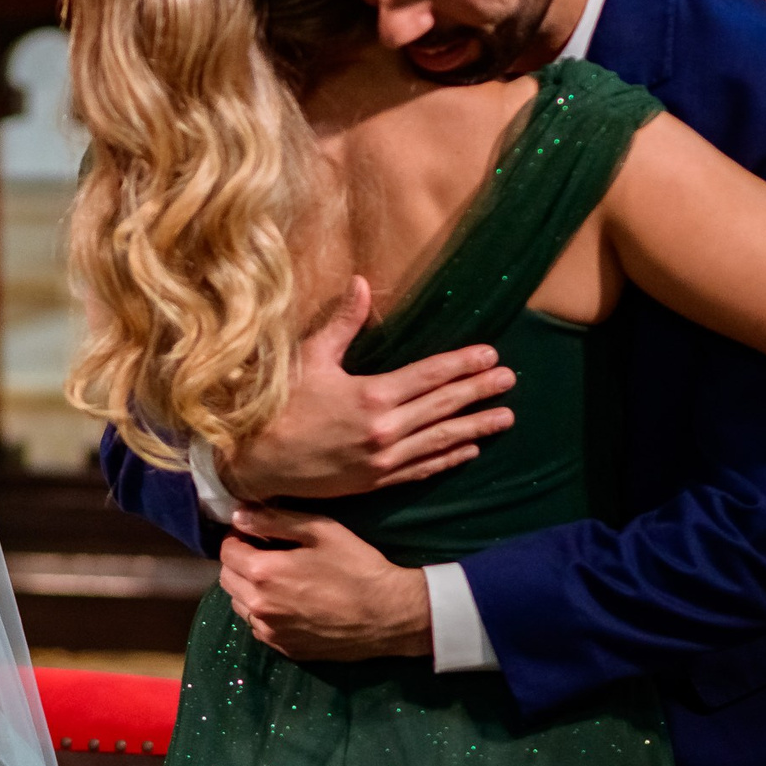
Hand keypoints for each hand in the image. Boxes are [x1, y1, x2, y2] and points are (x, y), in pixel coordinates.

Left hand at [218, 506, 430, 659]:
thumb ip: (274, 520)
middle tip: (266, 553)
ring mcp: (271, 632)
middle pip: (227, 579)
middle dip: (239, 562)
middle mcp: (259, 607)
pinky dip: (264, 612)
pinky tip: (289, 603)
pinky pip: (258, 627)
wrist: (390, 616)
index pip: (227, 551)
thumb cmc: (358, 567)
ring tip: (278, 578)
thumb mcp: (320, 531)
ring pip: (239, 605)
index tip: (258, 533)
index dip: (239, 537)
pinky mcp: (285, 649)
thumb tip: (239, 516)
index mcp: (263, 574)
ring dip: (248, 588)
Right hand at [224, 278, 514, 499]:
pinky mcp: (377, 482)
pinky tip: (470, 449)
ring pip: (441, 440)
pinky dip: (449, 458)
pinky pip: (423, 468)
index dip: (462, 364)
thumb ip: (342, 324)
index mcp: (371, 396)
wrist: (256, 462)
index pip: (430, 376)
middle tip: (509, 380)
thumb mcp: (310, 359)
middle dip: (479, 391)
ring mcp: (384, 460)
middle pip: (444, 406)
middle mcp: (385, 430)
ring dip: (476, 427)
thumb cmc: (278, 406)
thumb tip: (362, 284)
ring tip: (506, 416)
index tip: (490, 354)